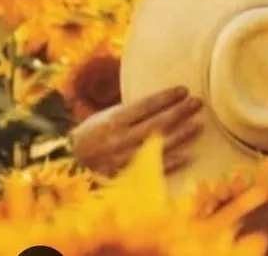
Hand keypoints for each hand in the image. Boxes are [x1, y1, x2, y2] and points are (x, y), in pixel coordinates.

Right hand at [69, 86, 204, 177]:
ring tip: (199, 125)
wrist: (68, 166)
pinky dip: (172, 163)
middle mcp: (119, 139)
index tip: (184, 90)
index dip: (166, 97)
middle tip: (198, 103)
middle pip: (156, 123)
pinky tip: (189, 156)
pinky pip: (153, 170)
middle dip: (180, 112)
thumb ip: (130, 111)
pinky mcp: (126, 177)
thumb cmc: (92, 134)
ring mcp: (124, 160)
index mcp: (113, 121)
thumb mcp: (105, 116)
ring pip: (158, 145)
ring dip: (182, 135)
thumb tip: (162, 100)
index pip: (145, 105)